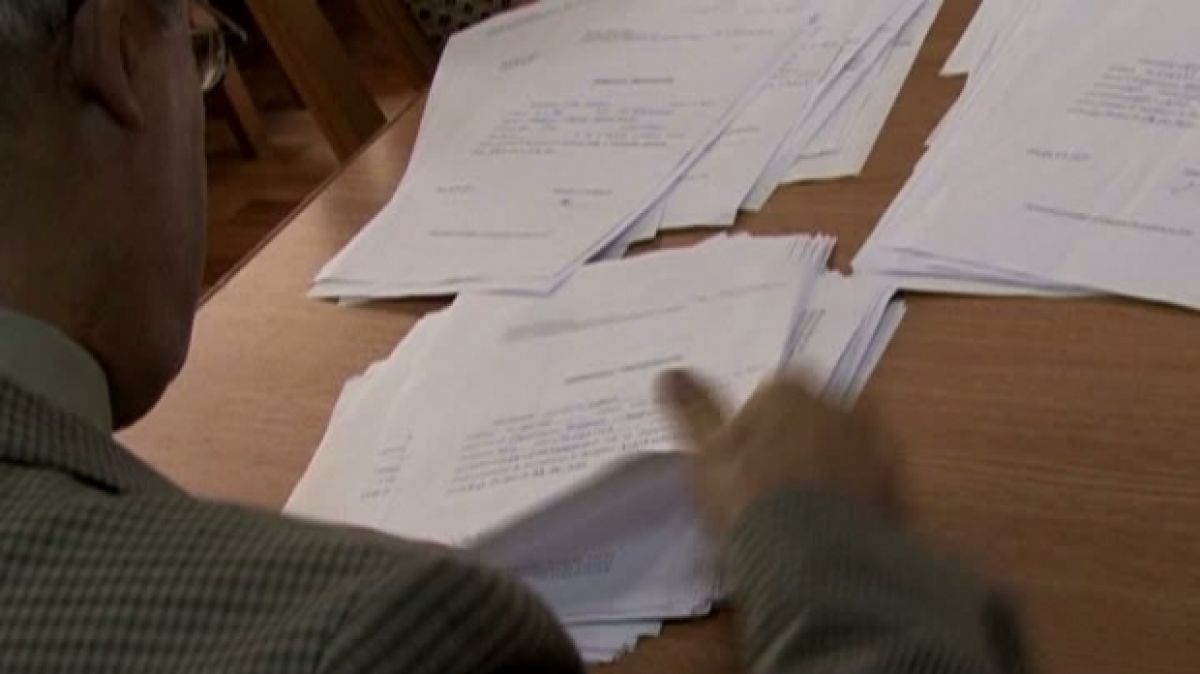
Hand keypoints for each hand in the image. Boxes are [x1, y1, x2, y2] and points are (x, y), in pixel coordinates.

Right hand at [656, 370, 904, 533]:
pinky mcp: (897, 485)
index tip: (743, 460)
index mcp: (792, 389)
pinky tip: (832, 526)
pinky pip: (870, 483)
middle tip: (772, 485)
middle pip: (813, 416)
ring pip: (845, 448)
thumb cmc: (749, 498)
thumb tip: (670, 373)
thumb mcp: (706, 455)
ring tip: (802, 512)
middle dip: (797, 440)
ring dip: (828, 468)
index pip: (773, 393)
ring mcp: (875, 444)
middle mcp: (840, 405)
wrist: (813, 558)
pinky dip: (854, 496)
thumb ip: (693, 409)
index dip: (756, 427)